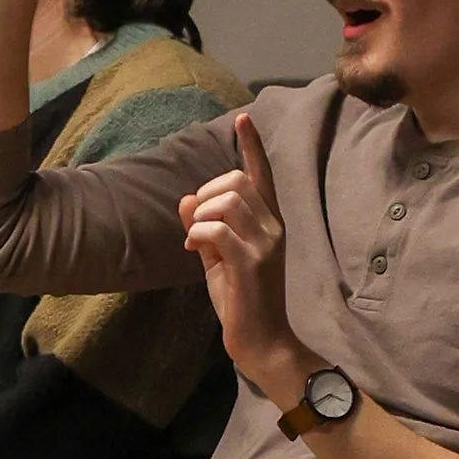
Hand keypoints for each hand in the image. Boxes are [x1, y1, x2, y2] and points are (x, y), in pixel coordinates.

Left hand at [180, 109, 301, 397]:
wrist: (263, 341)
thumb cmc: (242, 301)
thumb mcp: (218, 259)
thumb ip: (204, 228)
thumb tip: (186, 198)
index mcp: (269, 222)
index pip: (262, 175)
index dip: (251, 146)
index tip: (243, 117)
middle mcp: (273, 227)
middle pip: (235, 180)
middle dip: (206, 192)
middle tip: (196, 223)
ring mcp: (265, 243)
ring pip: (226, 200)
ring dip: (201, 215)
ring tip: (196, 240)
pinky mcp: (251, 262)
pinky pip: (216, 229)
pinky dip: (198, 234)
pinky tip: (193, 250)